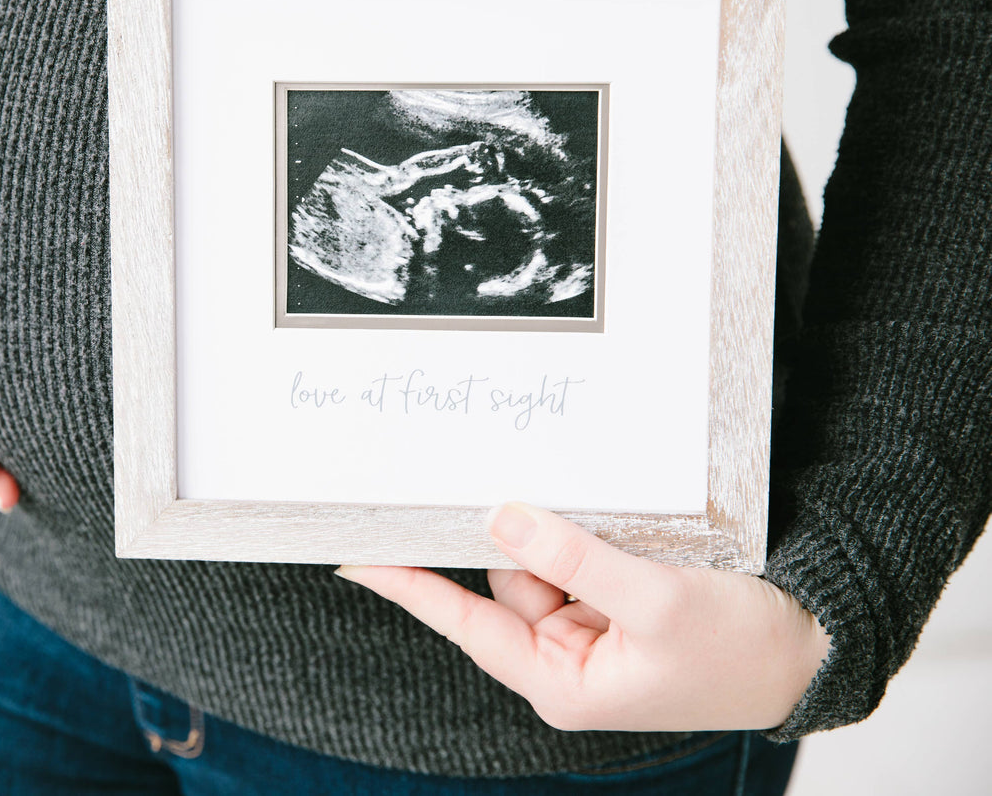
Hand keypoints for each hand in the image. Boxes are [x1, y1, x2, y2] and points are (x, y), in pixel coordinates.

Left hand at [334, 503, 831, 731]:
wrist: (814, 650)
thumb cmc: (742, 648)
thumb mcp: (658, 600)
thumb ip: (575, 556)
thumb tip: (500, 517)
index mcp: (561, 679)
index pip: (464, 621)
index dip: (406, 585)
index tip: (353, 555)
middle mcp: (565, 656)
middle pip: (506, 577)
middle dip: (516, 534)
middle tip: (519, 487)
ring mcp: (589, 628)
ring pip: (541, 558)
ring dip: (562, 530)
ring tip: (622, 527)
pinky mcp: (613, 602)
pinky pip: (575, 556)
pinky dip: (584, 533)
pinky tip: (622, 523)